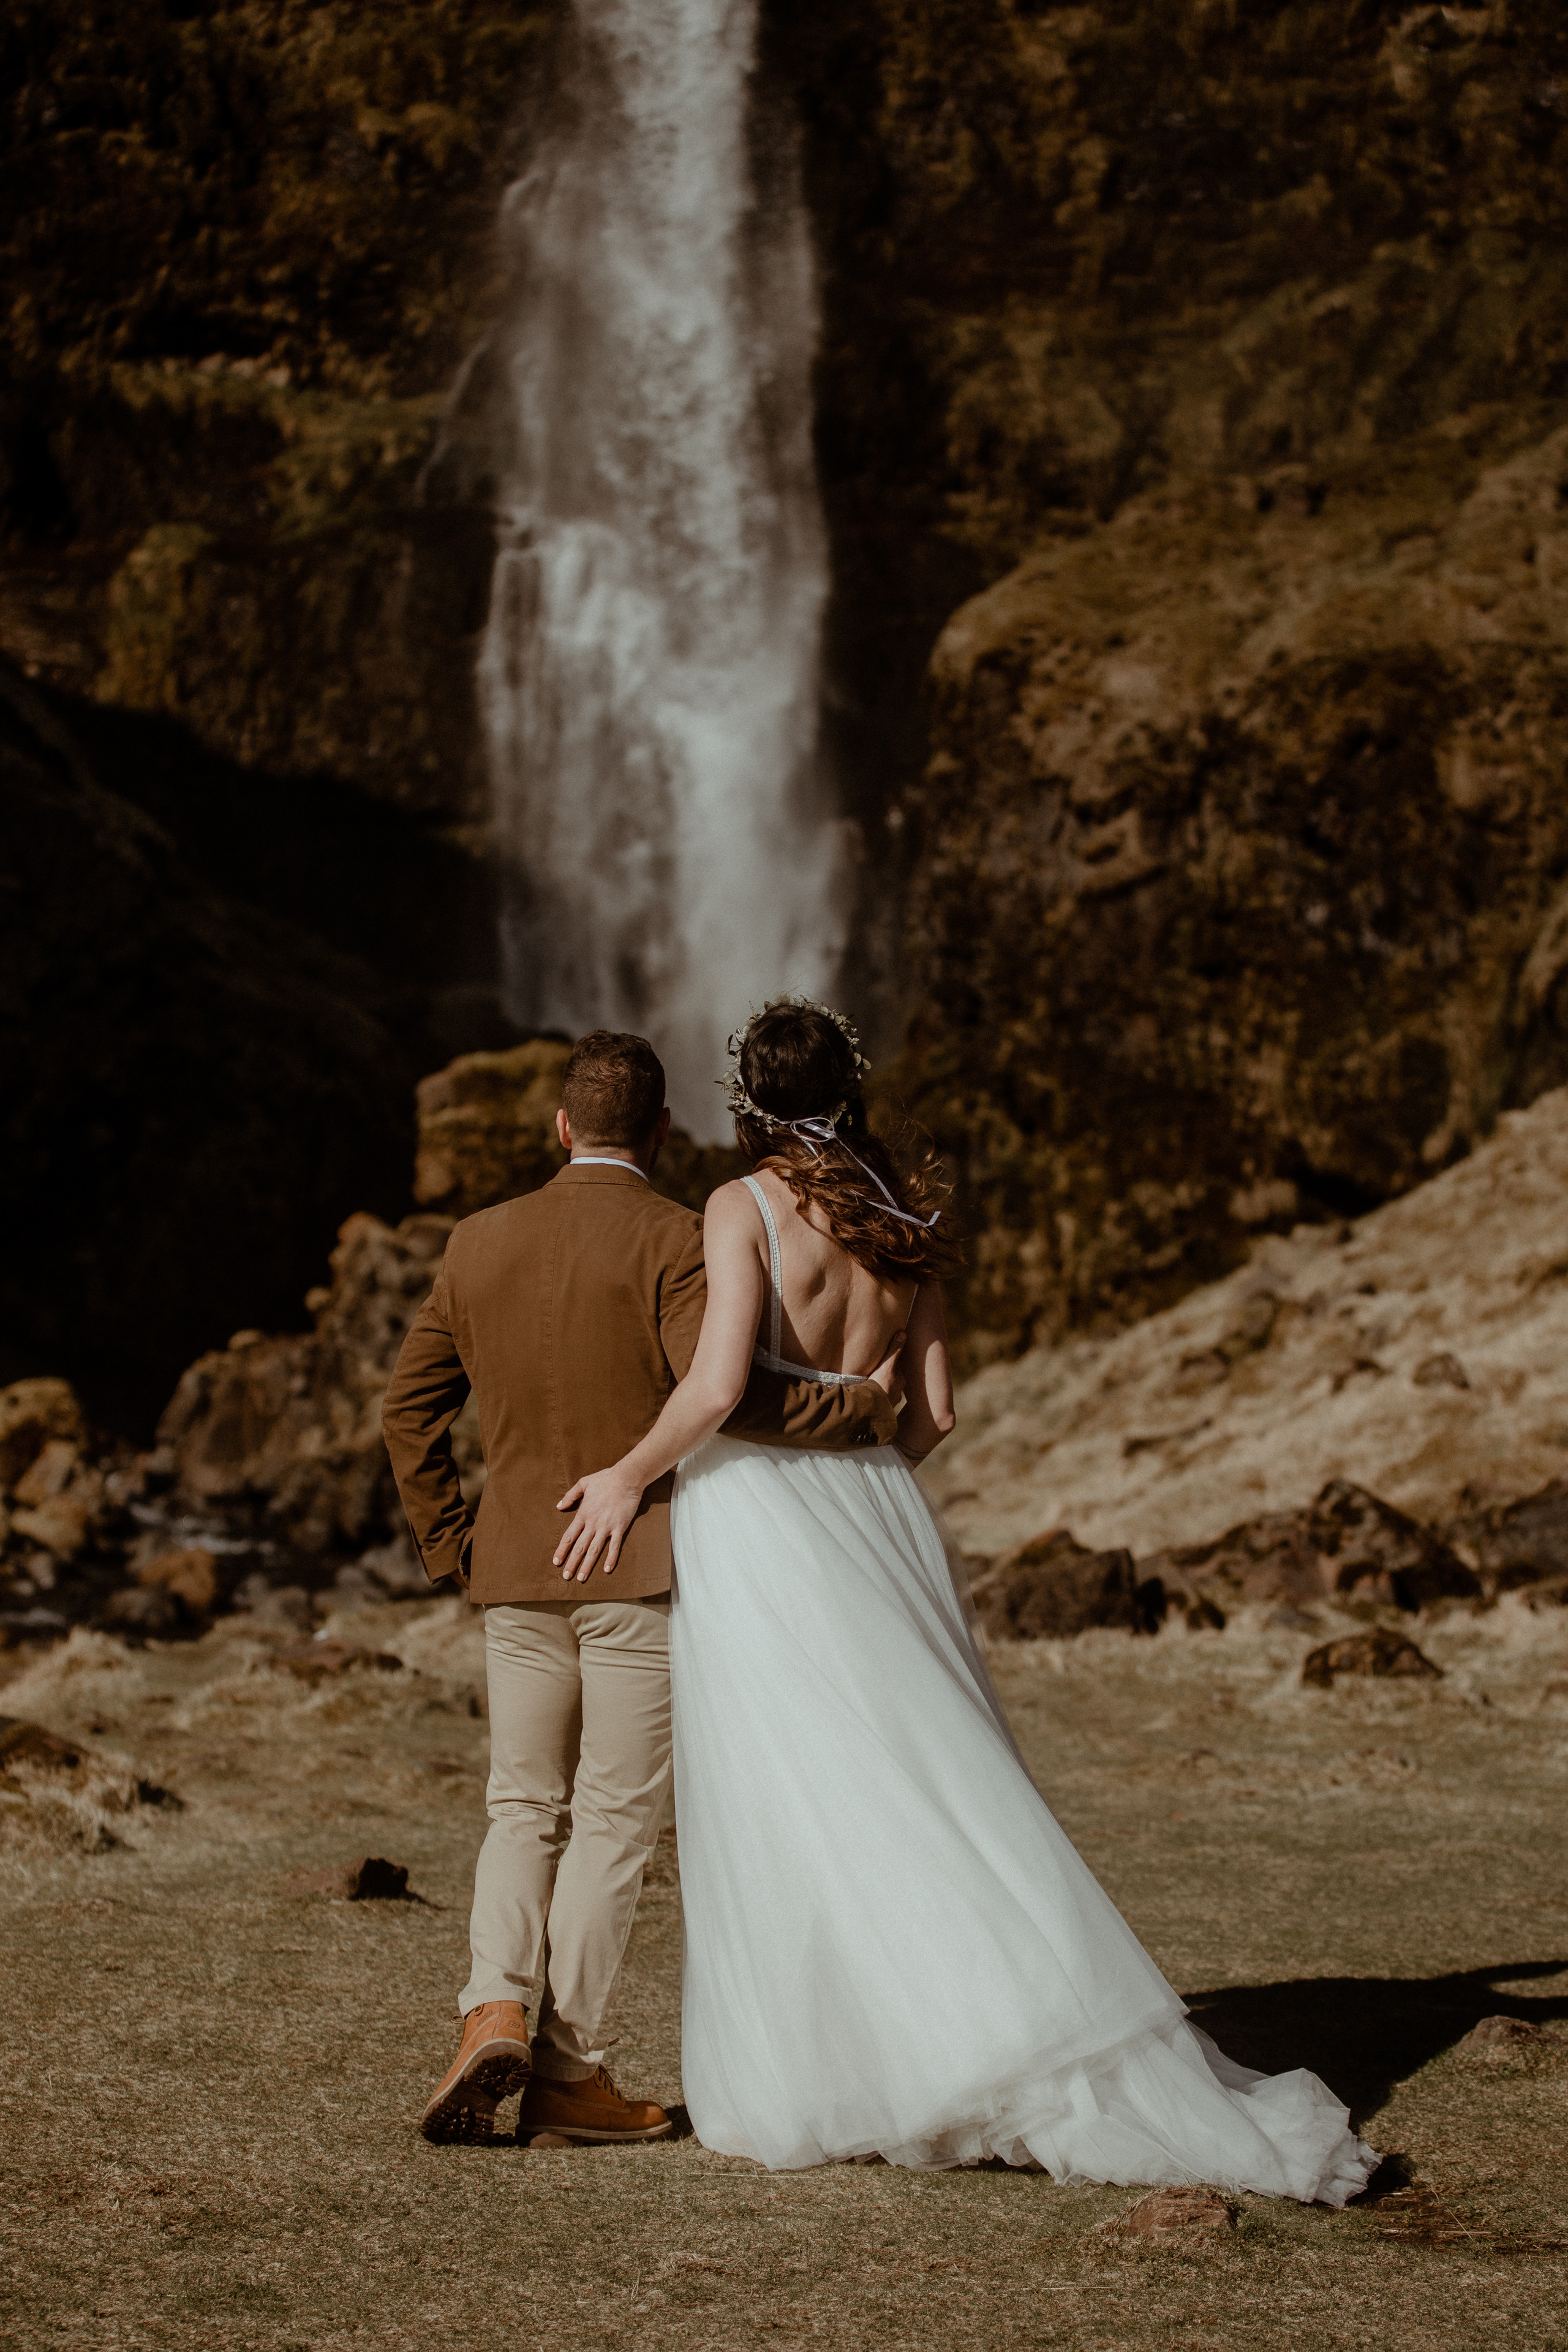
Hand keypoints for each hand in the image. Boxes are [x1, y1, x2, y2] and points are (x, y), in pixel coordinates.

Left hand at [553, 1464, 645, 1581]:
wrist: (626, 1477)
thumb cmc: (605, 1479)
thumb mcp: (583, 1483)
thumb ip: (570, 1496)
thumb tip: (558, 1506)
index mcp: (583, 1513)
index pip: (569, 1536)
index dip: (562, 1550)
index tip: (556, 1562)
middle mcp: (593, 1523)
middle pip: (580, 1547)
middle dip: (572, 1563)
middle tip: (566, 1577)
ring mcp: (606, 1526)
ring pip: (594, 1550)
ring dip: (587, 1565)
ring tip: (581, 1578)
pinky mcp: (620, 1527)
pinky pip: (614, 1546)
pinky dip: (611, 1558)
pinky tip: (606, 1570)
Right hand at [868, 1330, 906, 1408]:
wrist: (871, 1408)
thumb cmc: (880, 1384)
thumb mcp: (887, 1364)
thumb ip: (894, 1349)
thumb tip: (903, 1333)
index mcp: (900, 1381)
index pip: (896, 1368)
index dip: (888, 1363)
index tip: (881, 1361)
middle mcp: (898, 1392)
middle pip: (891, 1380)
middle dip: (884, 1376)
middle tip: (874, 1372)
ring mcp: (889, 1402)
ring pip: (885, 1391)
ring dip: (879, 1387)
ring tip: (868, 1384)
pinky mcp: (880, 1409)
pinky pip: (878, 1400)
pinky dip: (874, 1397)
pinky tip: (866, 1395)